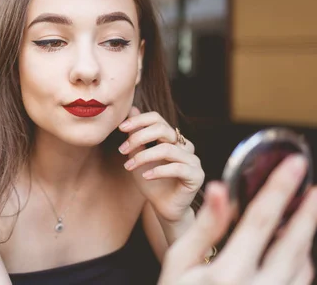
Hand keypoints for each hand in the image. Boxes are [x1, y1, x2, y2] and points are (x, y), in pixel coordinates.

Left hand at [119, 107, 203, 221]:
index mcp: (172, 138)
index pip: (157, 119)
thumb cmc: (151, 182)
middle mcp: (184, 146)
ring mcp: (192, 160)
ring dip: (144, 156)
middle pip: (163, 129)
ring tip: (129, 165)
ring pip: (167, 149)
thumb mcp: (139, 156)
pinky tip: (145, 176)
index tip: (120, 128)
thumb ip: (137, 135)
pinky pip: (177, 168)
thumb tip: (132, 109)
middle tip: (122, 149)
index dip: (139, 121)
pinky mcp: (196, 175)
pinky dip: (158, 170)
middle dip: (138, 137)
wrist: (163, 208)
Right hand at [158, 155, 316, 284]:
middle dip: (309, 212)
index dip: (279, 189)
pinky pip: (300, 283)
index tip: (294, 166)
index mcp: (227, 274)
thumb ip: (204, 227)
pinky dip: (301, 261)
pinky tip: (293, 248)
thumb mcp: (178, 262)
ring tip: (305, 214)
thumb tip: (222, 190)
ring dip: (306, 237)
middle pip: (293, 244)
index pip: (260, 220)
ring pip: (302, 265)